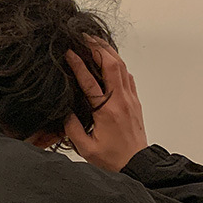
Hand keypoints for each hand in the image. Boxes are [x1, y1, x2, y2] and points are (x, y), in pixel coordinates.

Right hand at [63, 35, 148, 172]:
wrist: (137, 166)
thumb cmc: (112, 159)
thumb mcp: (85, 148)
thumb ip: (72, 129)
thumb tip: (64, 111)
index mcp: (106, 111)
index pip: (90, 81)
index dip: (78, 64)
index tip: (69, 51)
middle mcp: (120, 101)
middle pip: (111, 64)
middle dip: (97, 47)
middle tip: (84, 36)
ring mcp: (130, 99)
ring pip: (122, 67)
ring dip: (109, 52)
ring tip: (96, 42)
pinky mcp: (135, 102)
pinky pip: (128, 76)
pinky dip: (118, 64)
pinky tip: (111, 61)